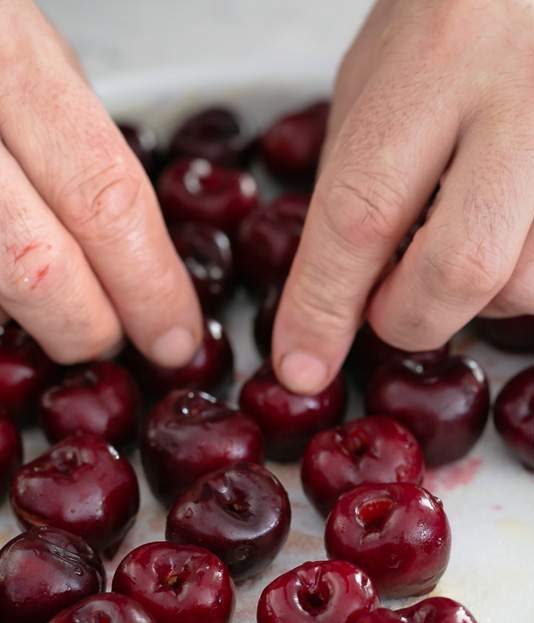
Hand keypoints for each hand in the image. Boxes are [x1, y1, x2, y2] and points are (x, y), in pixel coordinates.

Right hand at [0, 0, 201, 365]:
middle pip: (35, 265)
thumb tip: (131, 241)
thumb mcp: (18, 36)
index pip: (103, 195)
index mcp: (2, 53)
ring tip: (55, 310)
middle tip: (110, 334)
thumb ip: (68, 131)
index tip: (174, 332)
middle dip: (86, 326)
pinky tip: (3, 288)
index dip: (149, 283)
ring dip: (27, 320)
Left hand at [273, 0, 533, 392]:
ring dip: (483, 301)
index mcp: (440, 52)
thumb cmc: (476, 8)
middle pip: (461, 271)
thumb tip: (346, 300)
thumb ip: (363, 179)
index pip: (363, 212)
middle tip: (393, 309)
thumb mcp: (388, 68)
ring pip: (533, 288)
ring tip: (473, 250)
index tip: (302, 364)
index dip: (323, 306)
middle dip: (409, 320)